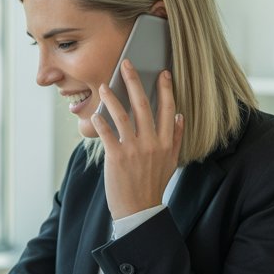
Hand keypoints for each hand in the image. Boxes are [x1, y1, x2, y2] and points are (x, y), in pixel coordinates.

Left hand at [90, 59, 182, 219]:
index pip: (168, 108)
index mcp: (166, 142)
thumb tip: (179, 116)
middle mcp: (152, 143)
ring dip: (112, 97)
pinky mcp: (117, 157)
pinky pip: (107, 133)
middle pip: (143, 105)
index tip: (163, 72)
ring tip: (103, 85)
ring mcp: (134, 149)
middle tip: (126, 65)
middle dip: (134, 82)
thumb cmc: (152, 185)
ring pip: (123, 115)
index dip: (165, 89)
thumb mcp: (171, 161)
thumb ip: (175, 138)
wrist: (139, 209)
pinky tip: (95, 113)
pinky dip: (100, 121)